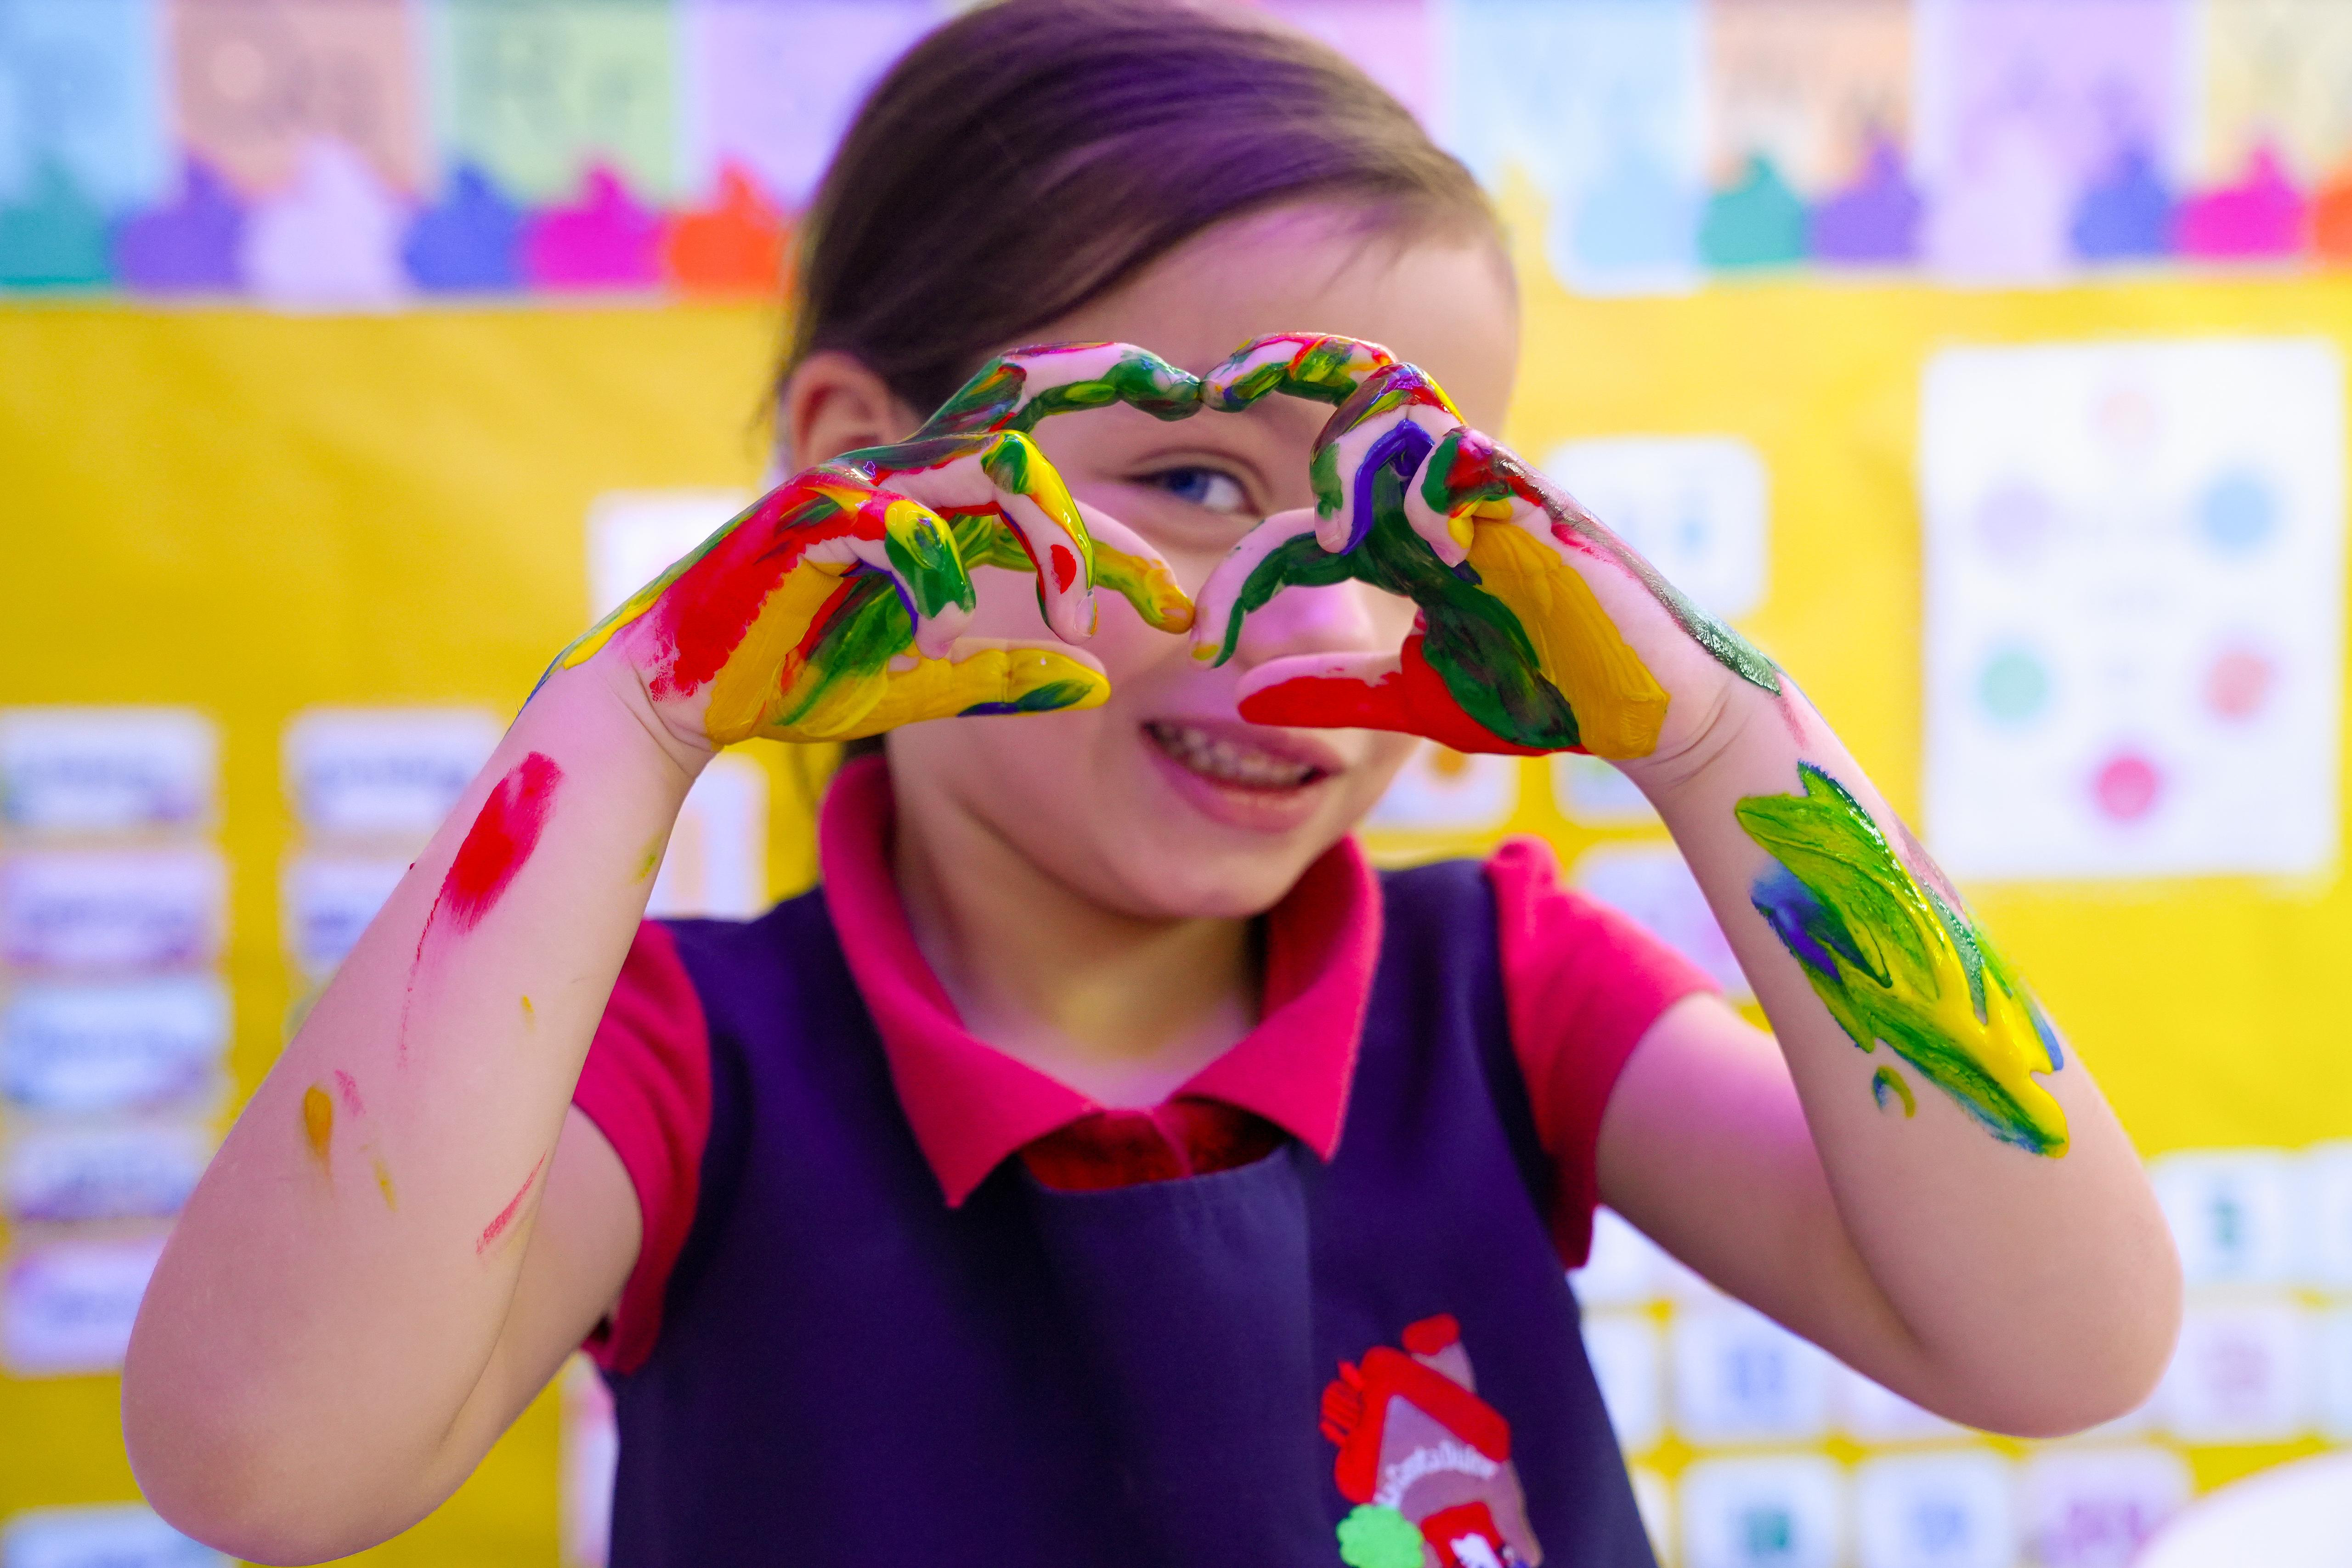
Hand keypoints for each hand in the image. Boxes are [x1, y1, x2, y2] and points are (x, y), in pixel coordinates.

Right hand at [545, 343, 1202, 748]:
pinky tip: (947, 633)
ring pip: (987, 466)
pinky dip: (933, 577)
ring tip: (1076, 621)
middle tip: (1168, 594)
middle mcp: (906, 477)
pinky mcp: (807, 512)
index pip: (1054, 508)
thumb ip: (1003, 673)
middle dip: (1109, 513)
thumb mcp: (924, 683)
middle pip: (1037, 452)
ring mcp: (857, 483)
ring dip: (1046, 539)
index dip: (1126, 551)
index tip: (1186, 616)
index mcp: (938, 510)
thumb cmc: (798, 672)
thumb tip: (1096, 686)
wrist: (675, 690)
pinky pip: (895, 521)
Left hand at [1189, 336, 1780, 766]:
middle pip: (1352, 395)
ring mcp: (1484, 487)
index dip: (1245, 566)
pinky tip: (1420, 552)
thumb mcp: (1412, 700)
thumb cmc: (1540, 693)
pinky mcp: (1530, 496)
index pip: (1302, 522)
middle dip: (1283, 364)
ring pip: (1396, 404)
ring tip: (1330, 522)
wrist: (1643, 709)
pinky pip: (1457, 451)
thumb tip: (1240, 699)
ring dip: (1345, 448)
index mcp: (1403, 540)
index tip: (1204, 632)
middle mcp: (1436, 496)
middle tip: (1216, 381)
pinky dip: (1419, 490)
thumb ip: (1331, 692)